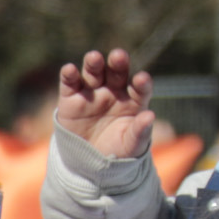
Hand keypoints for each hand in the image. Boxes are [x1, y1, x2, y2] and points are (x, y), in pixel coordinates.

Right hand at [51, 48, 156, 162]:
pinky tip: (69, 69)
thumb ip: (140, 131)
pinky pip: (69, 83)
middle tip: (118, 56)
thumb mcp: (131, 145)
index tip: (141, 79)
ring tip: (93, 57)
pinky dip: (68, 74)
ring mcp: (92, 93)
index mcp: (133, 100)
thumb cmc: (117, 151)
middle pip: (117, 72)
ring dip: (93, 63)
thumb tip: (150, 116)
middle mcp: (113, 91)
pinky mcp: (71, 98)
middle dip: (118, 63)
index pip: (140, 87)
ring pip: (94, 73)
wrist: (89, 163)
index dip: (141, 82)